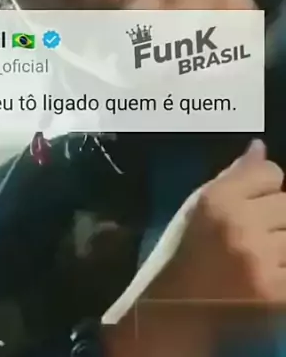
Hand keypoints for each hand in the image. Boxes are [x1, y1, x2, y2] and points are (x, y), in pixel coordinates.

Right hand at [149, 139, 285, 308]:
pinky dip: (283, 268)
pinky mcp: (275, 292)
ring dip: (282, 244)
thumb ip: (234, 175)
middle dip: (277, 217)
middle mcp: (240, 224)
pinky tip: (270, 271)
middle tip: (261, 231)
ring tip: (264, 252)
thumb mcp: (202, 204)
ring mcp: (260, 259)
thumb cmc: (190, 249)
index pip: (271, 173)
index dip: (267, 186)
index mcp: (219, 199)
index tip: (257, 201)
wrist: (179, 308)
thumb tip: (260, 147)